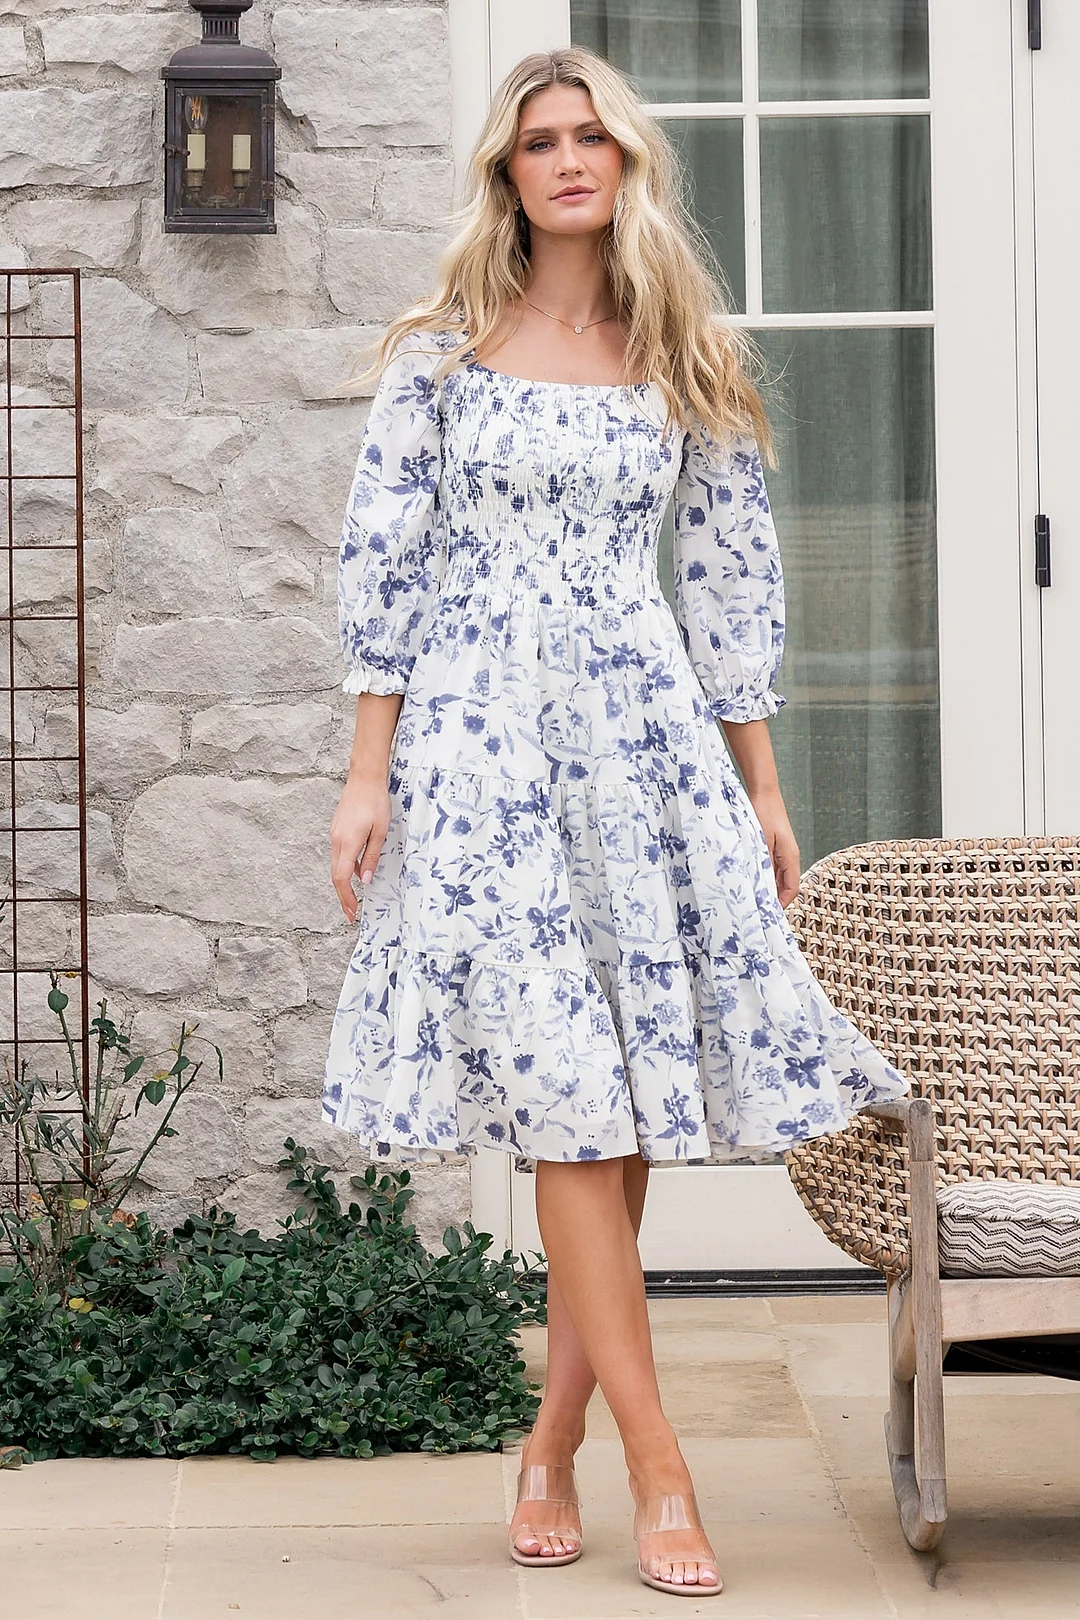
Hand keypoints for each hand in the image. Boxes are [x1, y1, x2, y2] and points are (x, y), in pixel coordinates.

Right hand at [330, 770, 390, 922]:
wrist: (364, 778)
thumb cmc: (375, 802)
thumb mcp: (380, 832)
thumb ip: (371, 857)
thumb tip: (364, 880)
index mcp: (347, 843)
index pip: (341, 878)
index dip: (345, 897)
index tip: (350, 912)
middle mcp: (336, 840)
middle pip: (335, 875)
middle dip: (343, 896)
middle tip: (350, 913)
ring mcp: (334, 834)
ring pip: (336, 864)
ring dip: (343, 882)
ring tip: (354, 897)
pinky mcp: (337, 829)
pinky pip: (339, 853)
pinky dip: (345, 866)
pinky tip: (357, 870)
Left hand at [748, 784, 800, 907]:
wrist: (763, 793)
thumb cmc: (764, 813)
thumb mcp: (761, 841)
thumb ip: (763, 864)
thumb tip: (761, 886)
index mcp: (791, 857)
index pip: (791, 889)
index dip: (782, 904)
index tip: (770, 916)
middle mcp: (789, 857)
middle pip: (785, 886)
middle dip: (774, 900)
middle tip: (758, 913)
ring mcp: (781, 852)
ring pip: (777, 878)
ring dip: (767, 889)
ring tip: (753, 901)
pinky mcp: (773, 847)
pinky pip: (770, 868)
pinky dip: (763, 877)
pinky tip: (751, 881)